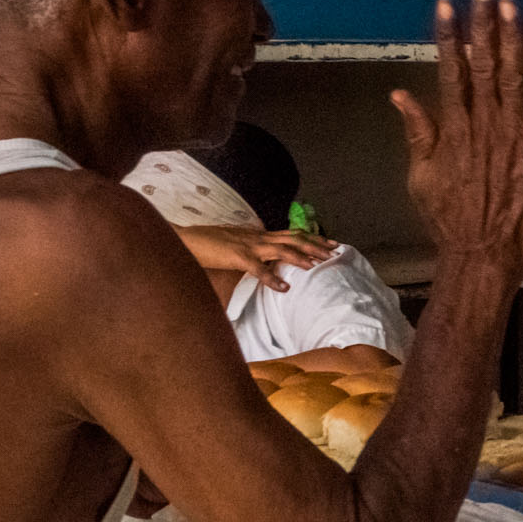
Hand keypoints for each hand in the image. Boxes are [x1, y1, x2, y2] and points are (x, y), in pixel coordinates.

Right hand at [174, 223, 336, 289]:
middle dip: (316, 245)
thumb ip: (254, 250)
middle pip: (294, 238)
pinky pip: (258, 269)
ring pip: (282, 249)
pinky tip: (284, 287)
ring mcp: (249, 246)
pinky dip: (272, 278)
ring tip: (317, 267)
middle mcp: (259, 237)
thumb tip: (267, 259)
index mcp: (259, 234)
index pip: (292, 234)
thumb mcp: (238, 244)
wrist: (187, 239)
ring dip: (301, 257)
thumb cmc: (210, 244)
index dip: (313, 238)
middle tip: (335, 252)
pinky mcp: (237, 257)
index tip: (331, 243)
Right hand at [390, 0, 522, 275]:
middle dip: (483, 26)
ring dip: (514, 40)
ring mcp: (516, 134)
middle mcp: (485, 124)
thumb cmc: (450, 218)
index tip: (447, 6)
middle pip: (484, 64)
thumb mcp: (422, 176)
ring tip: (511, 8)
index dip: (449, 36)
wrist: (485, 252)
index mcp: (453, 128)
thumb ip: (417, 132)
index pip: (451, 70)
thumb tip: (400, 95)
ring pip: (515, 76)